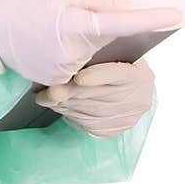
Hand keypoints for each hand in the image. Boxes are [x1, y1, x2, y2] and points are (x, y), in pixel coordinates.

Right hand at [0, 0, 181, 85]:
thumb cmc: (22, 1)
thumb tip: (127, 8)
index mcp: (74, 23)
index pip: (120, 21)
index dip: (149, 19)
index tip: (175, 15)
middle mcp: (72, 52)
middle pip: (106, 38)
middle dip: (100, 25)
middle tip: (68, 11)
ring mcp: (64, 70)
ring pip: (91, 53)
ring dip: (83, 40)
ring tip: (51, 27)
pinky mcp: (55, 79)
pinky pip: (76, 64)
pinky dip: (70, 52)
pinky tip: (48, 42)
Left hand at [33, 58, 155, 138]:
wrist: (132, 87)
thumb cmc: (117, 63)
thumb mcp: (114, 53)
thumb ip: (97, 54)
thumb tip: (69, 54)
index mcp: (139, 74)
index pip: (120, 74)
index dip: (99, 76)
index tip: (79, 78)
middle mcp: (137, 98)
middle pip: (99, 96)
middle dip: (69, 93)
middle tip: (47, 90)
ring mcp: (126, 117)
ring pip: (89, 112)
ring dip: (64, 105)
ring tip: (45, 97)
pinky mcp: (113, 130)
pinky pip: (86, 124)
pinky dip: (69, 114)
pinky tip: (58, 106)